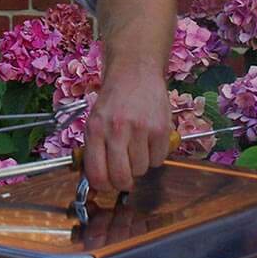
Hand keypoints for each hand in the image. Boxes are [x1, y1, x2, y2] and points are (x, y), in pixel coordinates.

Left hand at [82, 66, 170, 192]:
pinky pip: (158, 159)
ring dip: (140, 164)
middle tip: (125, 175)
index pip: (97, 173)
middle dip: (123, 182)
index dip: (103, 186)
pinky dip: (155, 155)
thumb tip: (98, 180)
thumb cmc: (114, 99)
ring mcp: (140, 129)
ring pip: (141, 170)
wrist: (135, 71)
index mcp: (96, 129)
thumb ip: (95, 148)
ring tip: (137, 146)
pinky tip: (149, 140)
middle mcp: (117, 129)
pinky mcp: (161, 128)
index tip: (108, 184)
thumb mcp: (95, 120)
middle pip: (121, 177)